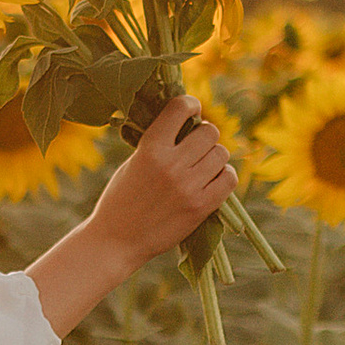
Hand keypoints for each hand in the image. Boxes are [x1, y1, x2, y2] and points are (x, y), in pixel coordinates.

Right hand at [98, 92, 236, 263]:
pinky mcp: (200, 207)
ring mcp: (188, 186)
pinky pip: (229, 178)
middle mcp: (171, 164)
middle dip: (204, 135)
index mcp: (150, 148)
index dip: (190, 104)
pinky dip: (224, 176)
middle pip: (209, 132)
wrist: (116, 240)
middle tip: (196, 145)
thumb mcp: (133, 162)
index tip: (191, 109)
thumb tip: (186, 121)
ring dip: (214, 156)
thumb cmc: (121, 198)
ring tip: (202, 165)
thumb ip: (158, 142)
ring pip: (221, 153)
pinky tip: (212, 180)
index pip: (180, 108)